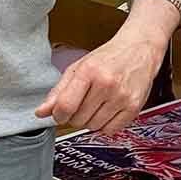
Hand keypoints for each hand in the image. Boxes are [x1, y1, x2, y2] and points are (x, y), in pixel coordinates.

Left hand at [36, 27, 166, 134]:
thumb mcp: (79, 67)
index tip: (60, 113)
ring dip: (90, 121)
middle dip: (74, 117)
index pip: (66, 106)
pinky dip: (105, 125)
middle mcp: (107, 84)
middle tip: (80, 105)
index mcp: (89, 71)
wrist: (139, 49)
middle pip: (79, 119)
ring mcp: (122, 97)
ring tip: (95, 105)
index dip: (58, 115)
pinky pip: (110, 130)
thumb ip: (58, 91)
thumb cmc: (108, 57)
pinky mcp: (134, 107)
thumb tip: (41, 112)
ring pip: (94, 126)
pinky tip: (106, 111)